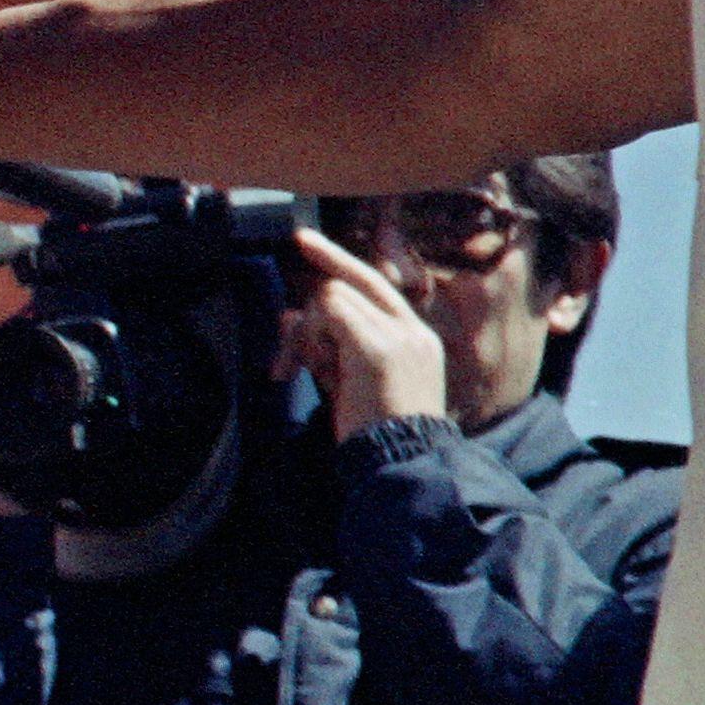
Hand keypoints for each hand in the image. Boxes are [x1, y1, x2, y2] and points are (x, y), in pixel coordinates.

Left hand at [279, 230, 449, 441]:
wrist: (402, 462)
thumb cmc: (376, 432)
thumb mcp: (348, 382)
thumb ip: (325, 346)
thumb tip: (289, 314)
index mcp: (416, 339)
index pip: (376, 286)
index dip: (341, 263)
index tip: (308, 243)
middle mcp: (413, 331)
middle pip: (352, 283)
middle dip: (322, 273)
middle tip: (297, 252)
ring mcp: (398, 336)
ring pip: (333, 296)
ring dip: (308, 330)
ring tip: (307, 369)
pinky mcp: (376, 347)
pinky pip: (329, 314)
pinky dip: (311, 336)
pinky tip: (312, 366)